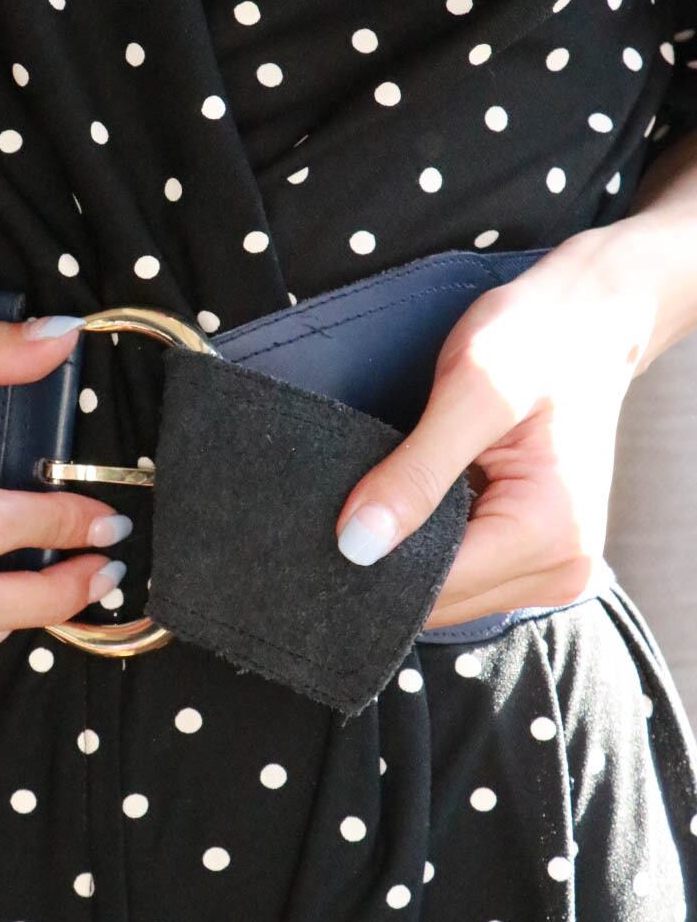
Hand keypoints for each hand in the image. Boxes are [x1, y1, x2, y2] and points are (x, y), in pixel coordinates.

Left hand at [331, 226, 665, 627]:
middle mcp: (560, 569)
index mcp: (550, 536)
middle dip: (391, 558)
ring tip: (396, 490)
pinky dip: (432, 543)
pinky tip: (420, 500)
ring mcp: (551, 567)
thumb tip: (357, 544)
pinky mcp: (534, 555)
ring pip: (448, 593)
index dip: (374, 561)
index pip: (436, 588)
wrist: (586, 321)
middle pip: (441, 600)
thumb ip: (415, 472)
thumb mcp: (470, 392)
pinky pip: (463, 570)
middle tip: (356, 495)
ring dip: (411, 551)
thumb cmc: (536, 341)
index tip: (334, 520)